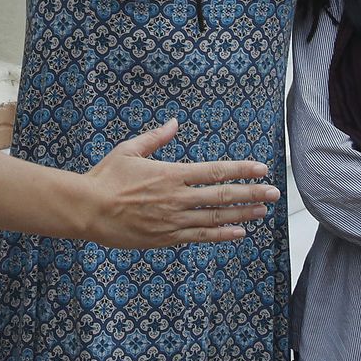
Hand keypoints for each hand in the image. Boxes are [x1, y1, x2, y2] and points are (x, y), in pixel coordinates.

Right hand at [84, 118, 279, 249]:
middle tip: (274, 193)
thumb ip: (155, 138)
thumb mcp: (129, 150)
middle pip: (222, 196)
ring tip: (262, 212)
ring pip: (216, 218)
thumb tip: (174, 122)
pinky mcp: (166, 238)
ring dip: (242, 214)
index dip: (240, 169)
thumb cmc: (106, 177)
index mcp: (170, 174)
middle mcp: (177, 198)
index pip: (214, 170)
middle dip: (251, 194)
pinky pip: (200, 237)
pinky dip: (221, 235)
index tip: (261, 168)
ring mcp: (173, 221)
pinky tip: (237, 232)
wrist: (87, 210)